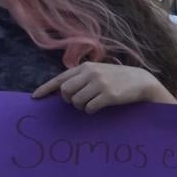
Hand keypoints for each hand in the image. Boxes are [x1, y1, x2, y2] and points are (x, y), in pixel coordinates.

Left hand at [33, 63, 169, 112]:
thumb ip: (82, 77)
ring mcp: (100, 84)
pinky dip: (91, 110)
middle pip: (65, 91)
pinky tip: (99, 106)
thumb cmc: (117, 79)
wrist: (141, 81)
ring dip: (81, 106)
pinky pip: (89, 108)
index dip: (46, 89)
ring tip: (92, 102)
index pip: (60, 78)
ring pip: (76, 101)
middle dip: (68, 99)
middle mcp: (91, 73)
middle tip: (78, 101)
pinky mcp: (108, 95)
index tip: (35, 97)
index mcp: (86, 67)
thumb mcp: (99, 71)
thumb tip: (61, 91)